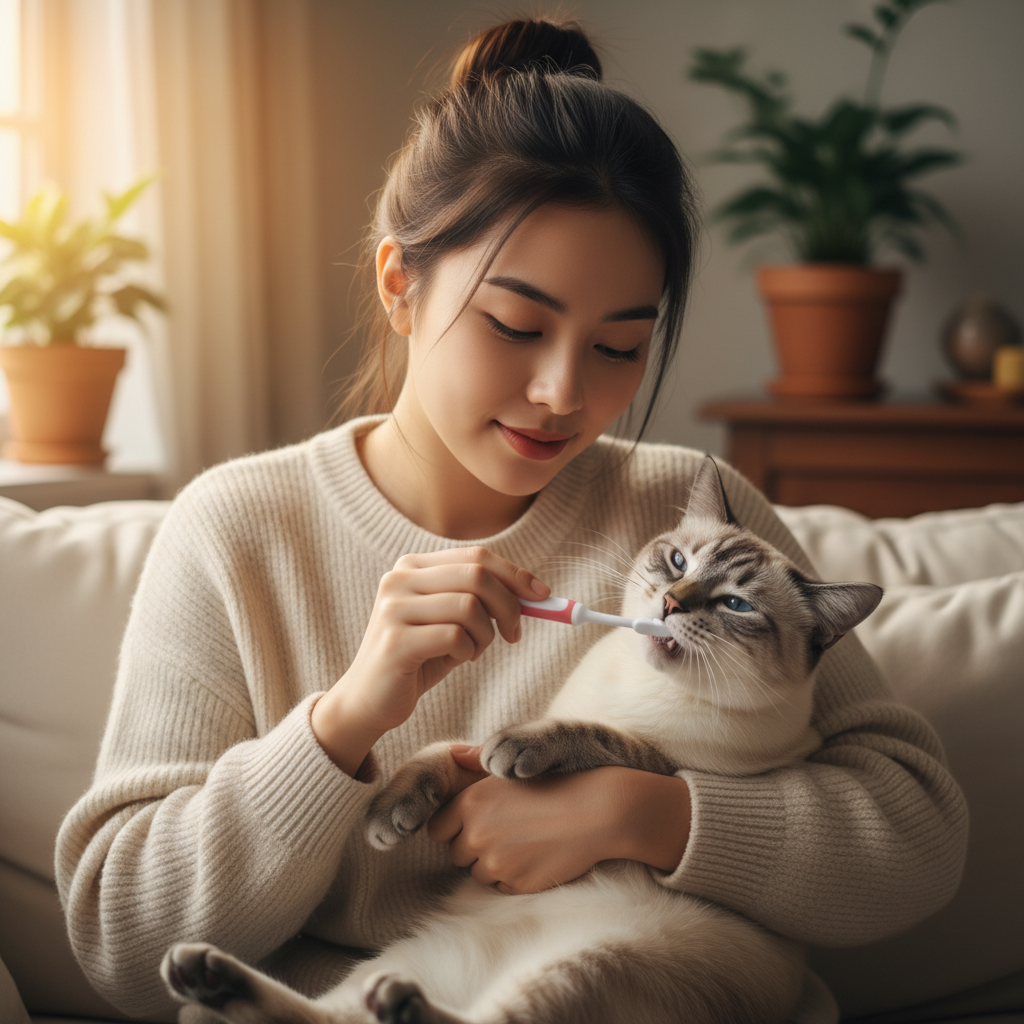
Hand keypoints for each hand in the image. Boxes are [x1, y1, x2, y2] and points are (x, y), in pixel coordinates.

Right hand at [311, 549, 547, 776]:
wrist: (368, 701)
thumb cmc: (418, 659)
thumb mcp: (452, 623)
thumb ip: (485, 602)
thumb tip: (536, 593)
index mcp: (413, 567)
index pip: (476, 556)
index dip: (515, 574)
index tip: (543, 595)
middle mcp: (399, 579)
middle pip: (477, 575)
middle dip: (509, 605)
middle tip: (514, 633)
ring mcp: (393, 608)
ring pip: (469, 606)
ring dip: (486, 634)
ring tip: (473, 651)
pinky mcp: (395, 640)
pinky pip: (455, 636)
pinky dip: (468, 651)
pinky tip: (456, 660)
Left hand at [429, 747, 691, 893]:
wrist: (598, 810)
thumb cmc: (556, 784)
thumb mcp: (513, 769)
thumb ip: (477, 762)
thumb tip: (453, 753)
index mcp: (470, 803)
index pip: (438, 829)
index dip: (455, 828)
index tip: (475, 823)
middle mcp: (477, 834)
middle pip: (456, 854)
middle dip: (474, 847)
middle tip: (507, 831)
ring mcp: (496, 863)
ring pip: (478, 873)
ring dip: (494, 863)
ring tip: (525, 842)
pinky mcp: (517, 884)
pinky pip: (502, 887)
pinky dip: (514, 877)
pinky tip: (536, 856)